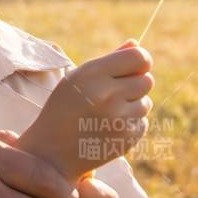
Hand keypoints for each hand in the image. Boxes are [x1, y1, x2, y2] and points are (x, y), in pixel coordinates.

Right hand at [18, 41, 152, 178]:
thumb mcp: (78, 78)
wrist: (51, 153)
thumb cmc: (63, 109)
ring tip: (106, 113)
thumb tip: (137, 44)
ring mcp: (119, 120)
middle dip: (135, 84)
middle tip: (114, 93)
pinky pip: (142, 122)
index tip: (134, 66)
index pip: (139, 58)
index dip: (140, 60)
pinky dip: (130, 124)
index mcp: (93, 75)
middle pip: (147, 80)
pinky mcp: (127, 140)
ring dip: (132, 105)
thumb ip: (110, 60)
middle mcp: (108, 96)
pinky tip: (108, 128)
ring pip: (146, 103)